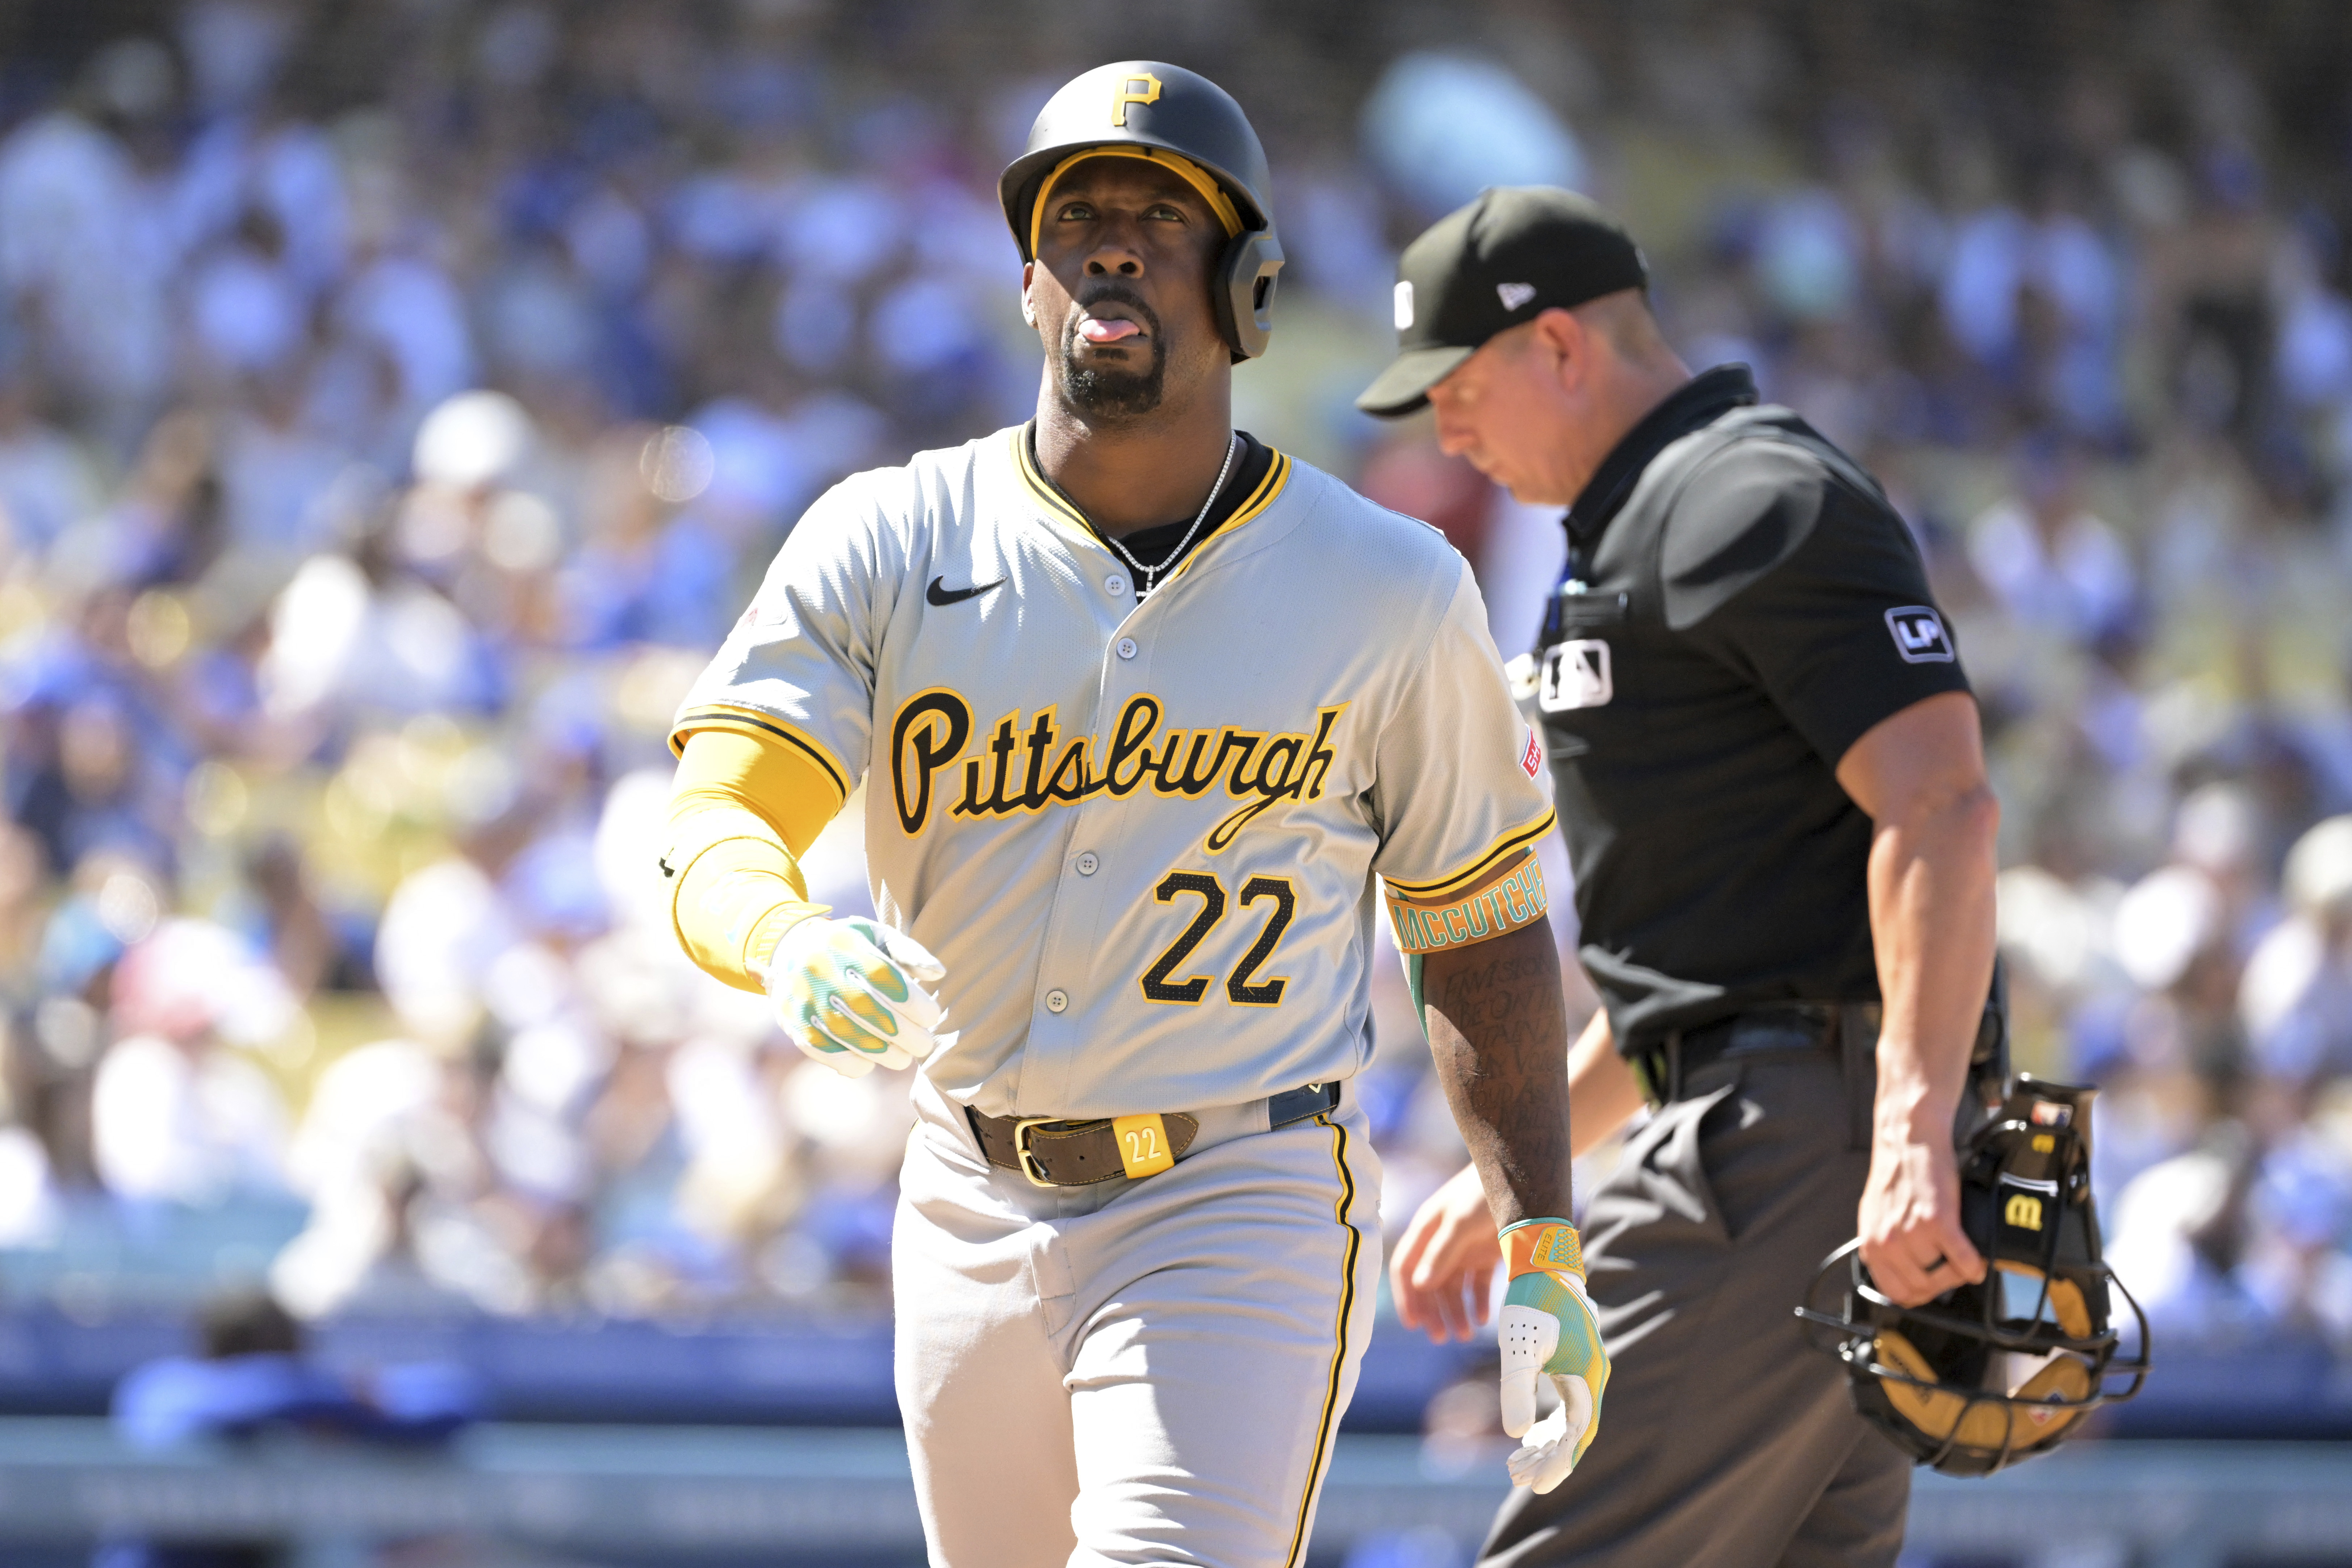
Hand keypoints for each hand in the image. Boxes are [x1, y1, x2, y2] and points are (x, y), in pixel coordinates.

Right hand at [762, 916, 945, 1077]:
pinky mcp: (793, 1023)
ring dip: (884, 1054)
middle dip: (905, 1035)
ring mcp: (803, 998)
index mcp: (845, 943)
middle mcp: (819, 969)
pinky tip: (870, 1062)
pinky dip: (853, 1063)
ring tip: (904, 1057)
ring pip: (849, 1036)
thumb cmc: (850, 946)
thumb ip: (909, 953)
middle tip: (924, 1045)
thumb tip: (938, 973)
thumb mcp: (878, 936)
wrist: (790, 950)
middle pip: (870, 1010)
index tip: (931, 1017)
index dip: (913, 1003)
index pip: (885, 977)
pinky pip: (826, 1052)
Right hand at [1390, 1161, 1503, 1341]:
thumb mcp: (1461, 1221)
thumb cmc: (1486, 1192)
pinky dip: (1479, 1302)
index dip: (1406, 1296)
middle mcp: (1441, 1242)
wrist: (1525, 1175)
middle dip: (1433, 1311)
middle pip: (1429, 1284)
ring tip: (1465, 1334)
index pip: (1405, 1268)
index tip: (1413, 1324)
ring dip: (1456, 1312)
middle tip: (1441, 1338)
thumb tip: (1420, 1285)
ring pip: (1454, 1289)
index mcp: (1427, 1230)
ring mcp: (1464, 1249)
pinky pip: (1478, 1285)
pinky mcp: (1487, 1254)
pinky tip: (1484, 1318)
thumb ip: (1441, 1252)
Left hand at [1496, 1219, 1607, 1492]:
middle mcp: (1593, 1374)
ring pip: (1573, 1416)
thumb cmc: (1531, 1302)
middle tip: (1521, 1479)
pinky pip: (1569, 1401)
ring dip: (1549, 1441)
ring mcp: (1587, 1366)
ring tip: (1521, 1462)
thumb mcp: (1518, 1347)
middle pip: (1576, 1430)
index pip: (1576, 1434)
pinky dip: (1552, 1421)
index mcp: (1586, 1376)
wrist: (1543, 1263)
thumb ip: (1518, 1389)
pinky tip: (1532, 1431)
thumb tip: (1517, 1433)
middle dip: (1551, 1458)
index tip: (1535, 1487)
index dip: (1557, 1463)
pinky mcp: (1576, 1358)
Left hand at [1857, 1097, 1984, 1306]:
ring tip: (1962, 1255)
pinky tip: (1976, 1261)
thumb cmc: (1896, 1174)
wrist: (1907, 1141)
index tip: (1933, 1286)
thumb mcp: (1878, 1216)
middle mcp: (1887, 1244)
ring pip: (1943, 1276)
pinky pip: (1963, 1261)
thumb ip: (1886, 1245)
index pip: (1896, 1293)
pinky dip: (1973, 1266)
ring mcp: (1912, 1234)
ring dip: (1957, 1271)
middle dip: (1942, 1283)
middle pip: (1922, 1288)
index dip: (1919, 1294)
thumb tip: (1906, 1272)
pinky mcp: (1938, 1222)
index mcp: (1872, 1245)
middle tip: (1952, 1269)